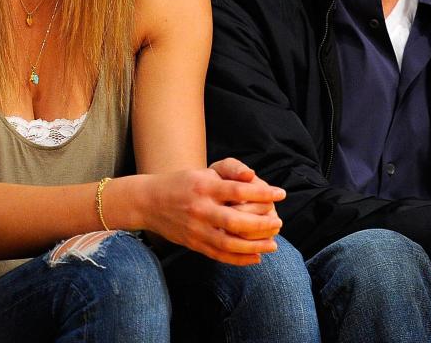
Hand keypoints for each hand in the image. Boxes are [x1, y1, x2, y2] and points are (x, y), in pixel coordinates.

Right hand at [143, 162, 284, 265]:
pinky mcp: (193, 244)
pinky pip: (219, 255)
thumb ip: (230, 171)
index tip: (281, 194)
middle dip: (262, 224)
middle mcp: (200, 208)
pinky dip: (239, 259)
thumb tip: (252, 177)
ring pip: (229, 243)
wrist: (149, 201)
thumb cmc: (183, 183)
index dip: (263, 193)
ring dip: (255, 246)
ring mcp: (196, 229)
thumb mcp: (205, 171)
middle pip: (236, 221)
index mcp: (204, 186)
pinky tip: (256, 257)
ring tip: (273, 244)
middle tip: (279, 223)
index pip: (238, 191)